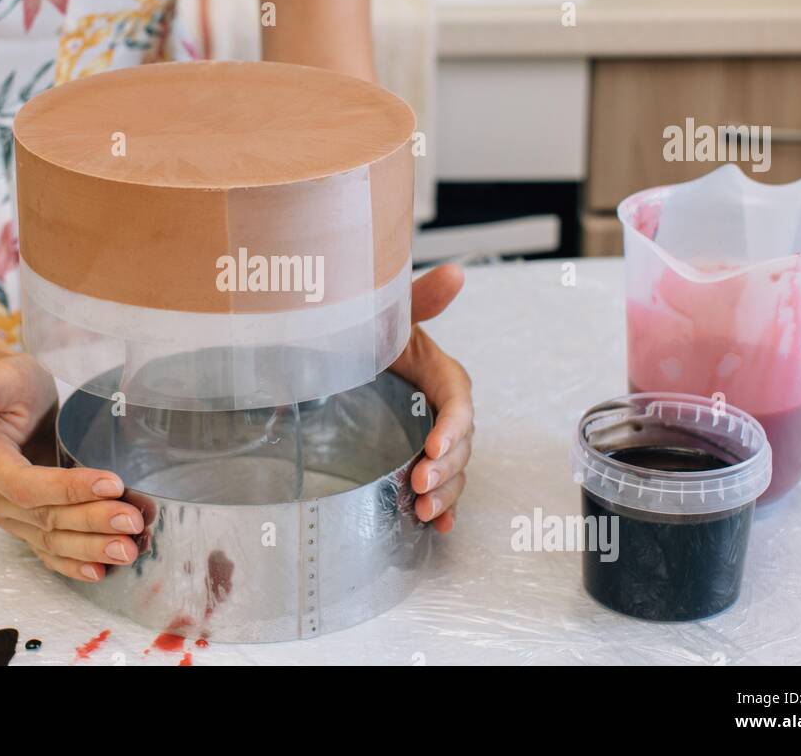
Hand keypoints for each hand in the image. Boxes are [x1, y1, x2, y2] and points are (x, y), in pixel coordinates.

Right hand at [0, 353, 143, 581]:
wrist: (7, 397)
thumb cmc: (8, 382)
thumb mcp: (0, 377)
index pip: (27, 486)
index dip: (69, 490)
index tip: (113, 483)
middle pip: (44, 518)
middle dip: (92, 522)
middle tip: (133, 520)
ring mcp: (7, 513)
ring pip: (50, 539)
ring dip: (91, 549)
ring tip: (129, 549)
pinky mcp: (25, 522)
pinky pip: (47, 550)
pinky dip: (74, 563)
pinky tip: (100, 571)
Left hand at [389, 264, 473, 532]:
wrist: (340, 351)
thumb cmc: (370, 332)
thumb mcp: (392, 316)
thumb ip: (422, 299)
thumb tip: (455, 273)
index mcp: (441, 375)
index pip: (457, 403)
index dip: (452, 427)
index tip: (433, 446)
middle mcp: (441, 409)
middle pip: (460, 444)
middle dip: (445, 468)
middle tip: (418, 484)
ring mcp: (430, 435)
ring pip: (453, 470)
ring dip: (444, 494)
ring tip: (420, 510)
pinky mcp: (417, 455)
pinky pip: (439, 485)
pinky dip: (441, 508)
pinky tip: (434, 526)